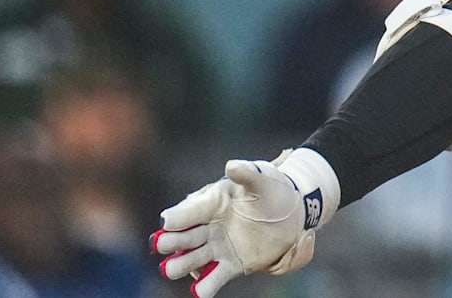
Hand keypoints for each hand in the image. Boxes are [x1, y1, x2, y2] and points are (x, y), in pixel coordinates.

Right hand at [151, 150, 335, 296]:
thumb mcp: (261, 177)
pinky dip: (205, 286)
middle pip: (184, 236)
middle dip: (171, 240)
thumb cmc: (270, 188)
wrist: (290, 209)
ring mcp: (216, 248)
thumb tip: (232, 166)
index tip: (166, 222)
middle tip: (161, 244)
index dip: (178, 216)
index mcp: (211, 203)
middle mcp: (208, 228)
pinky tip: (200, 292)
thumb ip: (248, 173)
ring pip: (193, 259)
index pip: (190, 210)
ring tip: (170, 268)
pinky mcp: (229, 265)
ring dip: (181, 264)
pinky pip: (213, 278)